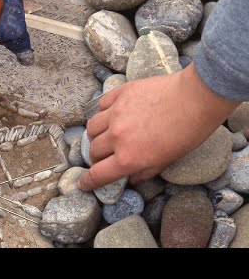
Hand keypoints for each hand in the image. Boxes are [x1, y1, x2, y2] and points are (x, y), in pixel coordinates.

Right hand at [77, 63, 238, 190]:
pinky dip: (103, 112)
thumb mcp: (167, 161)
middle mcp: (117, 137)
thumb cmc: (187, 133)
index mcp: (128, 158)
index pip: (98, 174)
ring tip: (105, 134)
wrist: (196, 99)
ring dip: (96, 134)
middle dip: (97, 156)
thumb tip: (129, 177)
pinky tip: (113, 113)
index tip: (82, 183)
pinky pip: (101, 105)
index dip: (88, 181)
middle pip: (93, 150)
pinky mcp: (119, 94)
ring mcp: (115, 113)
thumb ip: (144, 172)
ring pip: (92, 127)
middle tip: (105, 155)